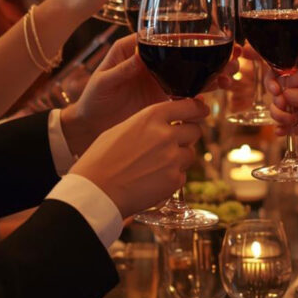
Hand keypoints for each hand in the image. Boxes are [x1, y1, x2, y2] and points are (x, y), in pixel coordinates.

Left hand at [62, 35, 237, 155]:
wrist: (90, 127)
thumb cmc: (92, 99)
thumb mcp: (104, 80)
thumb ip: (123, 69)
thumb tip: (141, 55)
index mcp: (136, 50)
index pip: (166, 37)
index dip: (190, 36)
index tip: (209, 36)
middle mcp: (153, 63)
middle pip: (187, 53)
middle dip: (212, 53)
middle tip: (233, 55)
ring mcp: (162, 81)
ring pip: (193, 73)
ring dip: (213, 72)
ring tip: (231, 73)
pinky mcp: (165, 101)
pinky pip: (189, 94)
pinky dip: (205, 92)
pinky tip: (219, 90)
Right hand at [69, 99, 207, 217]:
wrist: (96, 190)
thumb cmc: (101, 158)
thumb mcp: (123, 128)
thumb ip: (148, 124)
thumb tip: (168, 123)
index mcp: (152, 116)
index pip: (188, 107)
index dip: (198, 108)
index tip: (202, 110)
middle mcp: (166, 134)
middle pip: (195, 131)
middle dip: (187, 136)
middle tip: (174, 142)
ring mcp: (173, 158)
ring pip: (190, 154)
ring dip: (179, 158)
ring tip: (156, 165)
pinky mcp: (174, 181)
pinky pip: (182, 176)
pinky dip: (171, 178)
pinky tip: (152, 180)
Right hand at [265, 64, 297, 148]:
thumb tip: (286, 94)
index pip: (292, 77)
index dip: (281, 86)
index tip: (277, 97)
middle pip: (287, 94)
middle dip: (280, 104)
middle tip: (281, 113)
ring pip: (289, 109)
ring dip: (282, 117)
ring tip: (283, 125)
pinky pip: (296, 123)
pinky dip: (288, 128)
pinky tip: (283, 133)